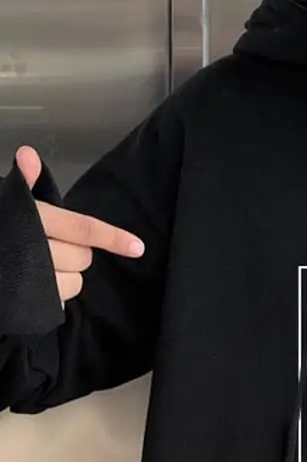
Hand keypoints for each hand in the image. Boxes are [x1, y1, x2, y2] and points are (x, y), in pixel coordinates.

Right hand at [15, 146, 144, 306]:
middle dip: (77, 255)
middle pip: (83, 259)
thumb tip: (28, 156)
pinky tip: (36, 286)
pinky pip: (54, 304)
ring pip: (72, 284)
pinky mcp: (22, 302)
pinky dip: (52, 297)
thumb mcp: (1, 202)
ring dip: (65, 278)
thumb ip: (21, 185)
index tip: (138, 247)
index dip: (114, 237)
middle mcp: (34, 249)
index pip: (84, 228)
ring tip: (42, 268)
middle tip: (55, 247)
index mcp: (34, 220)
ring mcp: (28, 279)